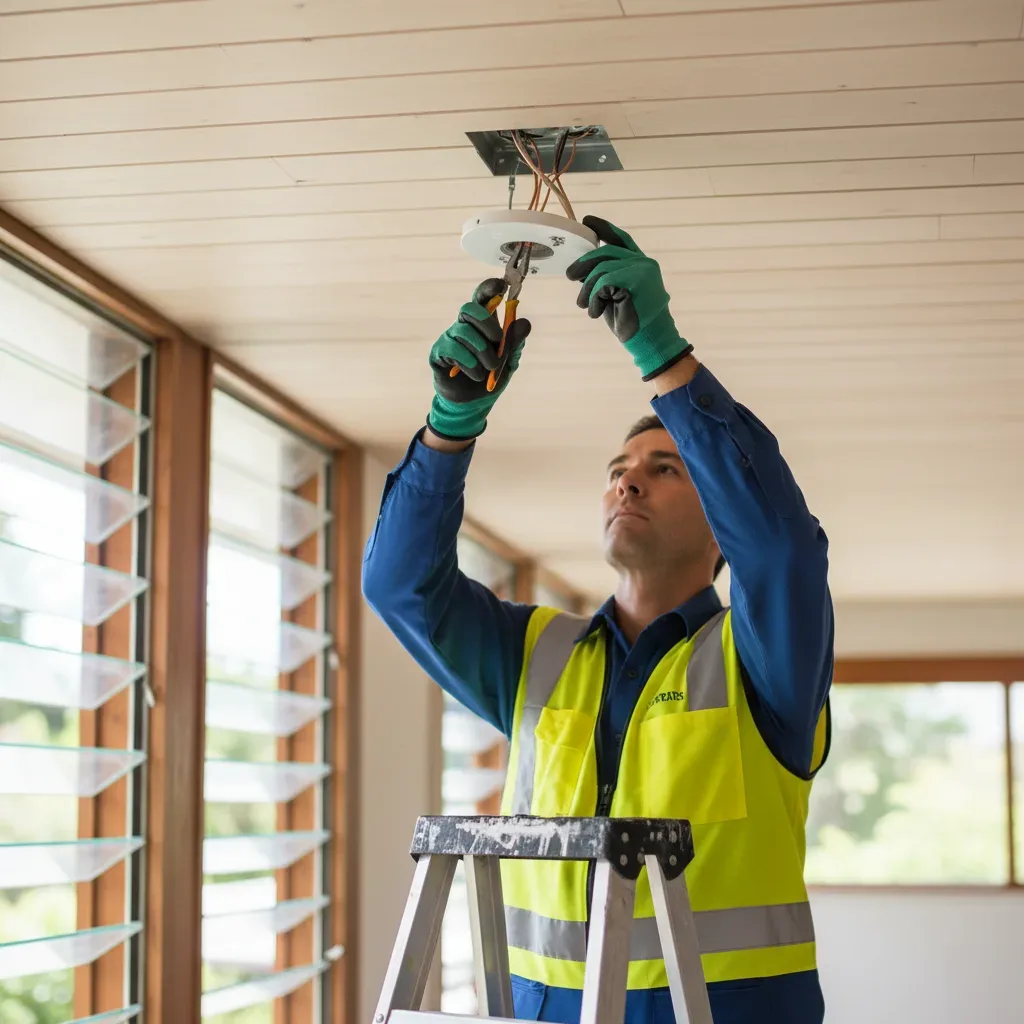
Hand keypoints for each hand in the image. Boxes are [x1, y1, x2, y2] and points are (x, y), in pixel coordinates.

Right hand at [426, 278, 530, 440]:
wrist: (473, 405)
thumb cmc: (490, 378)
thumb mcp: (509, 361)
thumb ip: (515, 342)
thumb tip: (524, 323)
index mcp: (482, 324)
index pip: (482, 298)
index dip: (489, 288)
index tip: (501, 285)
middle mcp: (464, 326)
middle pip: (468, 308)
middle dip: (486, 322)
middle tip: (497, 340)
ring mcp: (450, 338)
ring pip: (464, 331)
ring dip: (482, 351)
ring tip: (490, 367)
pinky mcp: (439, 354)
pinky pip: (453, 349)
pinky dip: (469, 363)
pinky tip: (476, 374)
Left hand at [565, 216, 692, 380]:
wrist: (650, 341)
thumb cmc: (631, 320)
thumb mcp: (613, 295)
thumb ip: (603, 278)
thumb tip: (578, 268)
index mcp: (640, 264)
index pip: (620, 239)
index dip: (603, 228)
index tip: (587, 221)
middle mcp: (644, 263)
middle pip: (605, 252)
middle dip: (584, 263)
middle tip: (570, 275)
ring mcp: (642, 270)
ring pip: (602, 269)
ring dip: (587, 290)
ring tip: (585, 305)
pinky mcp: (636, 281)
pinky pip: (603, 283)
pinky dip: (594, 298)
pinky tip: (596, 312)